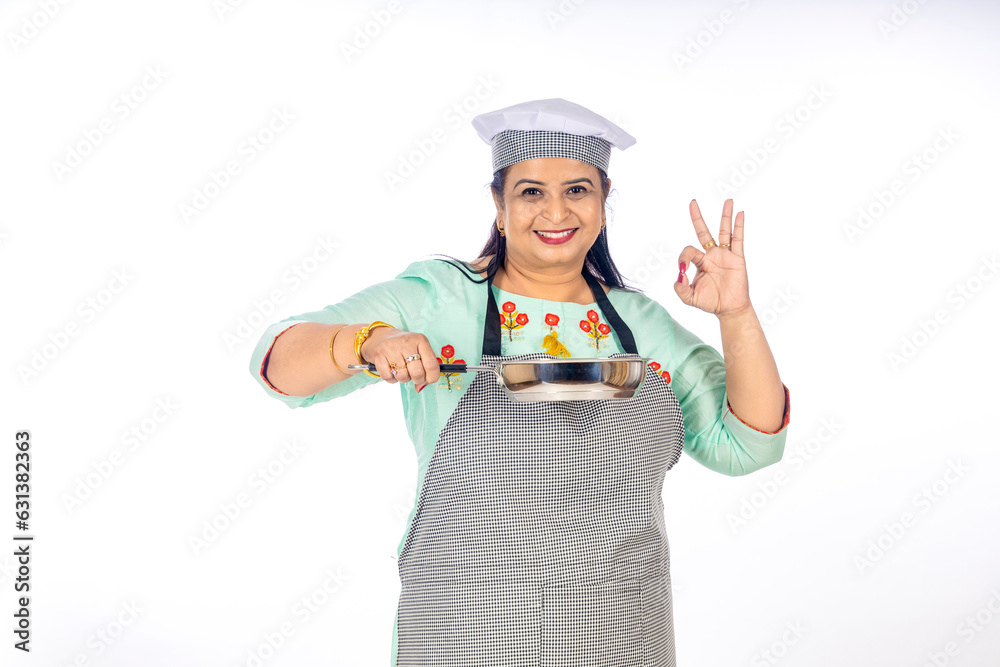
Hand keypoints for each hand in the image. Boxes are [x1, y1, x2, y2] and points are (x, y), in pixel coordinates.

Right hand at [359, 326, 440, 387]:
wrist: (379, 337)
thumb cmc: (403, 347)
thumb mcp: (418, 350)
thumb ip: (425, 368)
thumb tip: (420, 388)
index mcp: (421, 340)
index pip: (432, 365)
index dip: (432, 377)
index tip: (428, 379)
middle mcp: (406, 342)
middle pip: (418, 373)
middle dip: (417, 380)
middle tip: (414, 375)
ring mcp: (391, 348)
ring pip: (403, 377)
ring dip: (403, 378)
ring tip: (401, 370)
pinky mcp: (378, 355)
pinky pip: (388, 377)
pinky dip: (391, 379)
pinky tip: (391, 370)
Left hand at [674, 198, 752, 318]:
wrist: (729, 309)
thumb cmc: (710, 302)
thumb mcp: (689, 297)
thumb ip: (680, 288)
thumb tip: (679, 274)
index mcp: (699, 262)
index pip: (689, 250)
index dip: (683, 257)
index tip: (683, 269)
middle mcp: (711, 255)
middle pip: (704, 231)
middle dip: (697, 217)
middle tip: (693, 202)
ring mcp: (725, 255)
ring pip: (724, 231)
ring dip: (725, 216)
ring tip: (728, 200)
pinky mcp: (737, 258)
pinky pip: (738, 239)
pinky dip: (739, 226)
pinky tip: (740, 214)